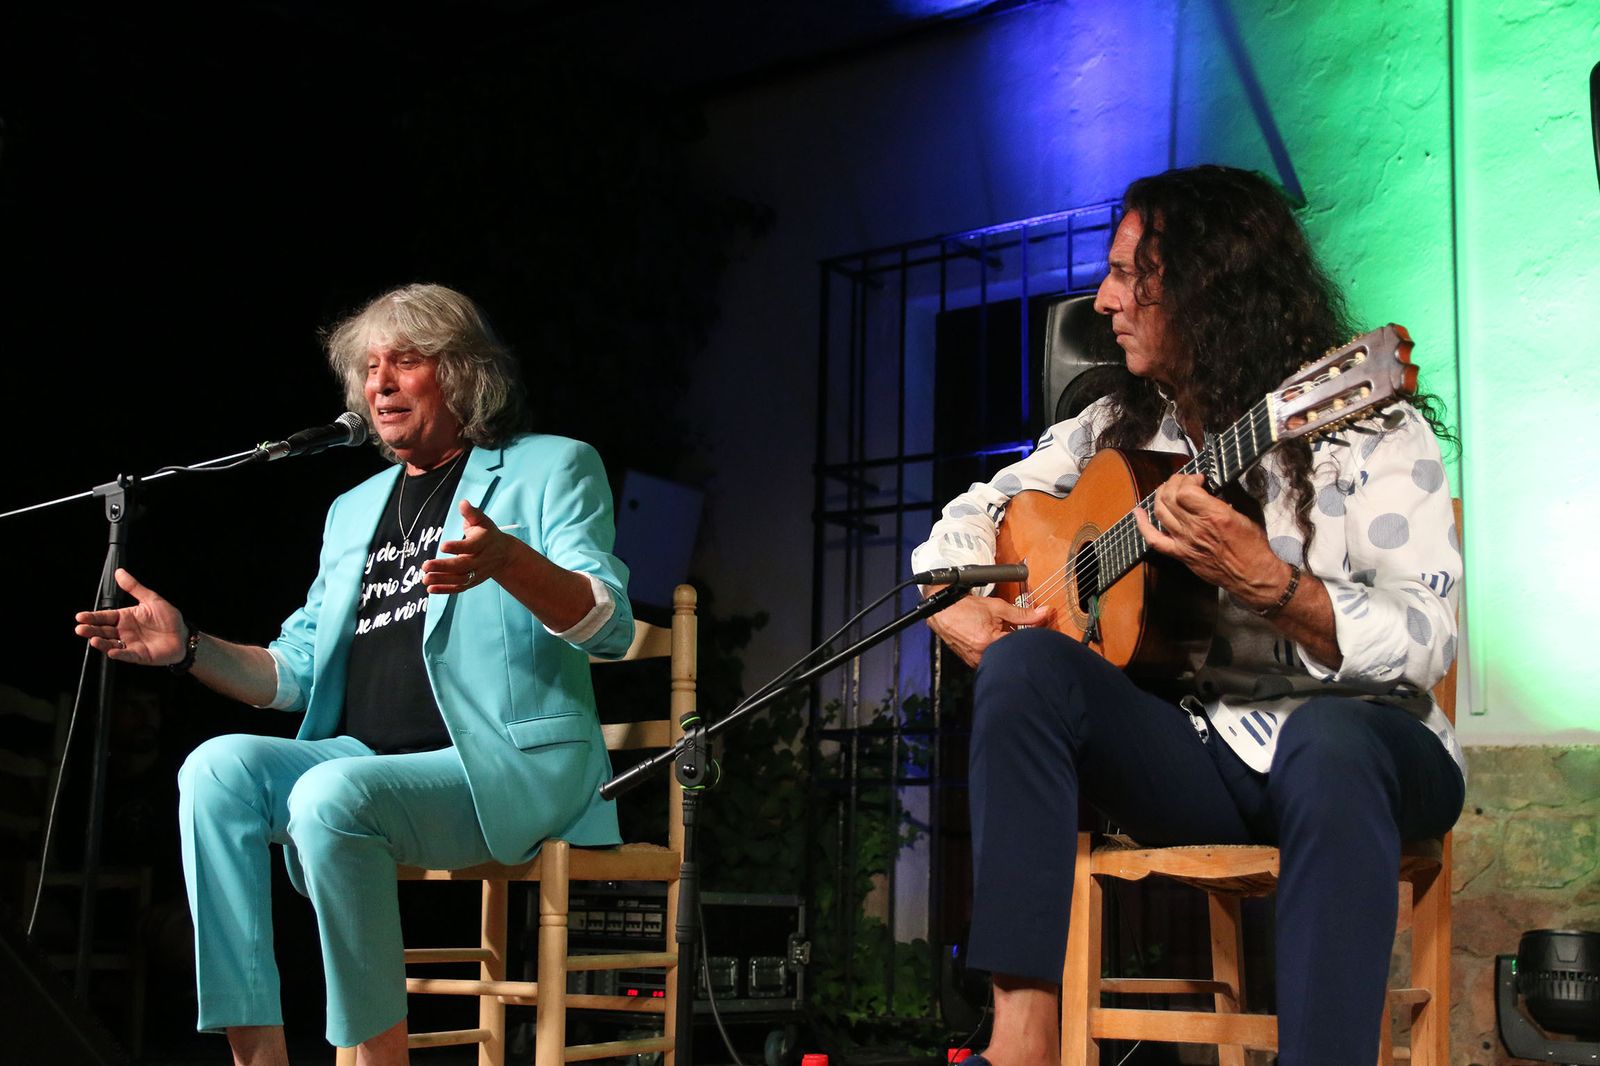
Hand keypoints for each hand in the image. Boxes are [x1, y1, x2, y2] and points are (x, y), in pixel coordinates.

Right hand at [73, 569, 184, 664]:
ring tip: (93, 639)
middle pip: (103, 631)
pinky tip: (112, 651)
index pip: (105, 616)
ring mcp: (130, 644)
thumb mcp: (151, 599)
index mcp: (125, 617)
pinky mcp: (139, 655)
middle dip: (91, 630)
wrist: (183, 635)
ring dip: (101, 643)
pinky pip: (127, 654)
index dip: (92, 617)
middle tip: (80, 629)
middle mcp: (124, 631)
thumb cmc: (168, 618)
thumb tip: (119, 572)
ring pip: (111, 644)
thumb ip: (134, 587)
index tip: (80, 616)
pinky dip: (119, 653)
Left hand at [423, 499, 519, 594]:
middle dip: (443, 567)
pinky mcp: (473, 581)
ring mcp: (477, 573)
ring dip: (442, 580)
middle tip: (425, 566)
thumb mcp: (482, 520)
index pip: (470, 546)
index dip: (457, 547)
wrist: (504, 554)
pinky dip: (445, 590)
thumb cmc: (488, 534)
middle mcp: (481, 560)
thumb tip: (463, 503)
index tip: (442, 546)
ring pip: (460, 579)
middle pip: (463, 566)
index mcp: (483, 543)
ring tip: (425, 578)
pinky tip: (430, 589)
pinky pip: (459, 587)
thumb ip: (471, 513)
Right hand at [926, 593, 1050, 667]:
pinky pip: (989, 658)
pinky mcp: (971, 662)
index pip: (1021, 642)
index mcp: (989, 642)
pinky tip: (992, 638)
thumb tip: (1042, 613)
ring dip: (1005, 645)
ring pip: (1000, 656)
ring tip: (1000, 632)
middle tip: (1015, 628)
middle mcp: (982, 655)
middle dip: (1018, 641)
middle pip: (1011, 652)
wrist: (941, 611)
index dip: (1032, 632)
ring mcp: (975, 660)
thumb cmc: (964, 608)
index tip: (1036, 625)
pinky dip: (994, 649)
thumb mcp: (997, 607)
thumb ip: (1022, 613)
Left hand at [1132, 472, 1286, 600]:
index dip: (1188, 479)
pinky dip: (1142, 525)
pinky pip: (1154, 540)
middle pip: (1170, 498)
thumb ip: (1230, 497)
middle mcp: (1196, 527)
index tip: (1198, 478)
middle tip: (1182, 481)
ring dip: (1160, 496)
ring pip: (1160, 512)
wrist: (1251, 575)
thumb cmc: (1253, 546)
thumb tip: (1216, 486)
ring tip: (1166, 490)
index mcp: (1215, 515)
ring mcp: (1185, 541)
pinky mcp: (1180, 554)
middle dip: (1173, 482)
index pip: (1186, 490)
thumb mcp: (1248, 513)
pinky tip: (1138, 513)